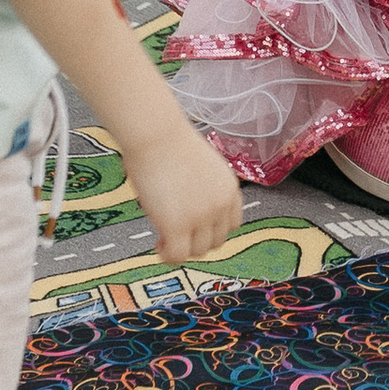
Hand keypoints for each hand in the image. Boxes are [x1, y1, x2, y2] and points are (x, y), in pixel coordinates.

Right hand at [129, 120, 245, 267]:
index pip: (232, 223)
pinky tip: (158, 244)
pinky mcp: (178, 226)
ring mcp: (201, 216)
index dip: (212, 229)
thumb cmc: (168, 141)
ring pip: (198, 251)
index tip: (196, 228)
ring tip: (164, 237)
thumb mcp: (199, 166)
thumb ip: (201, 188)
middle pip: (217, 240)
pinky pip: (178, 256)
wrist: (156, 133)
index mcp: (229, 187)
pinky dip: (168, 256)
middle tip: (176, 233)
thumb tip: (186, 203)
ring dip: (182, 248)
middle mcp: (221, 203)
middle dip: (196, 240)